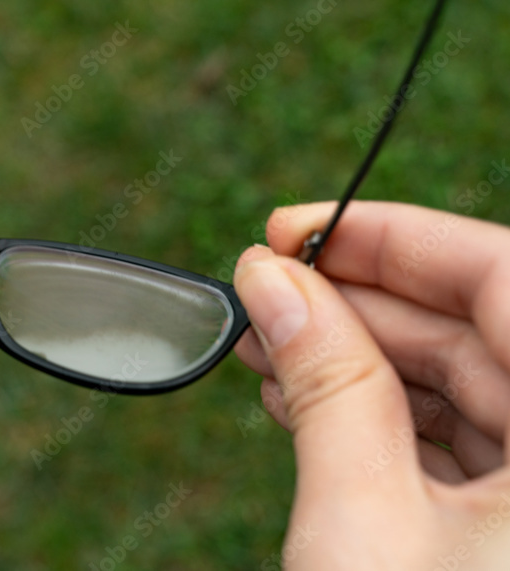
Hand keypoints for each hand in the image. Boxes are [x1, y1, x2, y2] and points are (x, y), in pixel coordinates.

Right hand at [234, 200, 509, 568]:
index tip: (292, 231)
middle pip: (482, 328)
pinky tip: (303, 404)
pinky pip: (464, 446)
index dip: (393, 237)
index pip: (504, 275)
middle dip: (358, 304)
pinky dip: (379, 421)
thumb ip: (327, 384)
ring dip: (356, 362)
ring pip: (468, 387)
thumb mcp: (363, 518)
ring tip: (265, 348)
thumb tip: (270, 281)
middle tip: (262, 290)